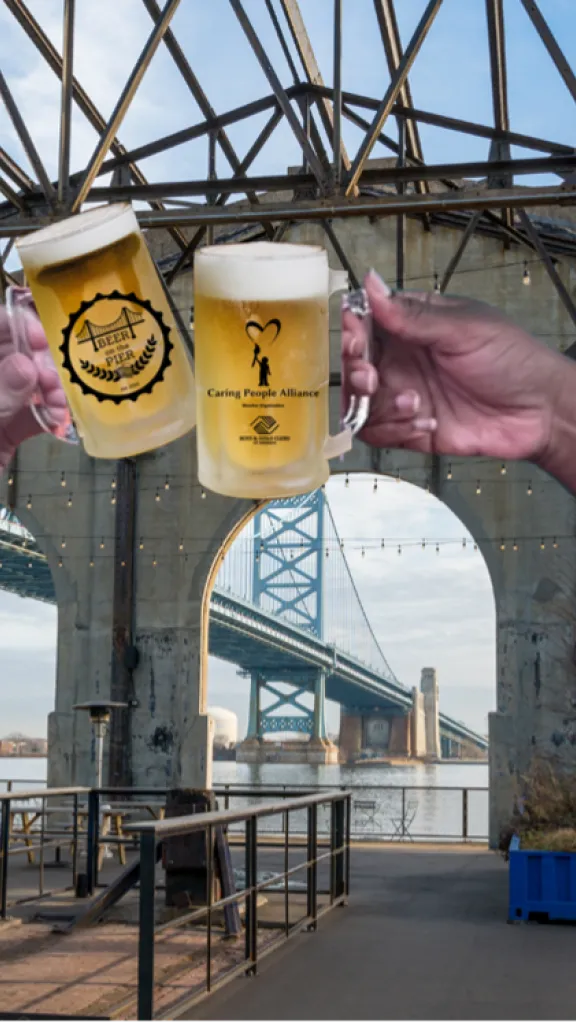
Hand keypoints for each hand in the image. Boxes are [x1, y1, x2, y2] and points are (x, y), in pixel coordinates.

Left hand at [0, 305, 67, 472]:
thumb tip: (26, 365)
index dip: (11, 325)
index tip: (39, 338)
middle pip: (12, 354)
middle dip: (38, 360)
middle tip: (52, 377)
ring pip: (26, 384)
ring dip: (48, 389)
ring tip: (59, 401)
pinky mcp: (6, 432)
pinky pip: (31, 415)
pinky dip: (49, 415)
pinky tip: (59, 418)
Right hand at [342, 271, 567, 462]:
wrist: (540, 412)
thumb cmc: (513, 360)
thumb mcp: (463, 329)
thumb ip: (413, 315)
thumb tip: (372, 285)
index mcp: (414, 325)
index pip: (367, 321)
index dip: (354, 328)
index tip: (356, 336)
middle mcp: (404, 359)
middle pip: (355, 363)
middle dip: (357, 371)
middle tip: (371, 376)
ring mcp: (405, 394)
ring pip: (359, 402)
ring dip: (377, 405)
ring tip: (411, 403)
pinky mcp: (410, 428)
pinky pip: (378, 432)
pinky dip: (393, 430)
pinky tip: (425, 421)